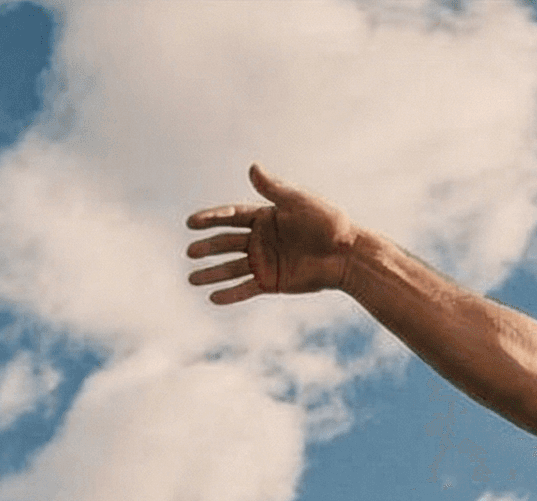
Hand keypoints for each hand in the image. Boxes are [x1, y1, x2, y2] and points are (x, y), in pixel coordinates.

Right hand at [184, 164, 358, 303]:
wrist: (347, 255)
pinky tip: (212, 298)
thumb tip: (252, 167)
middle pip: (226, 243)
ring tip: (191, 279)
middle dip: (207, 247)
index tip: (191, 223)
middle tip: (189, 252)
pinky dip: (231, 294)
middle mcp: (261, 240)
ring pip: (232, 268)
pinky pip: (247, 289)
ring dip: (212, 273)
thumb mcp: (298, 202)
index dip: (211, 218)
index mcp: (265, 217)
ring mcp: (265, 262)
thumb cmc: (326, 223)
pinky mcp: (273, 282)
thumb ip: (273, 189)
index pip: (231, 217)